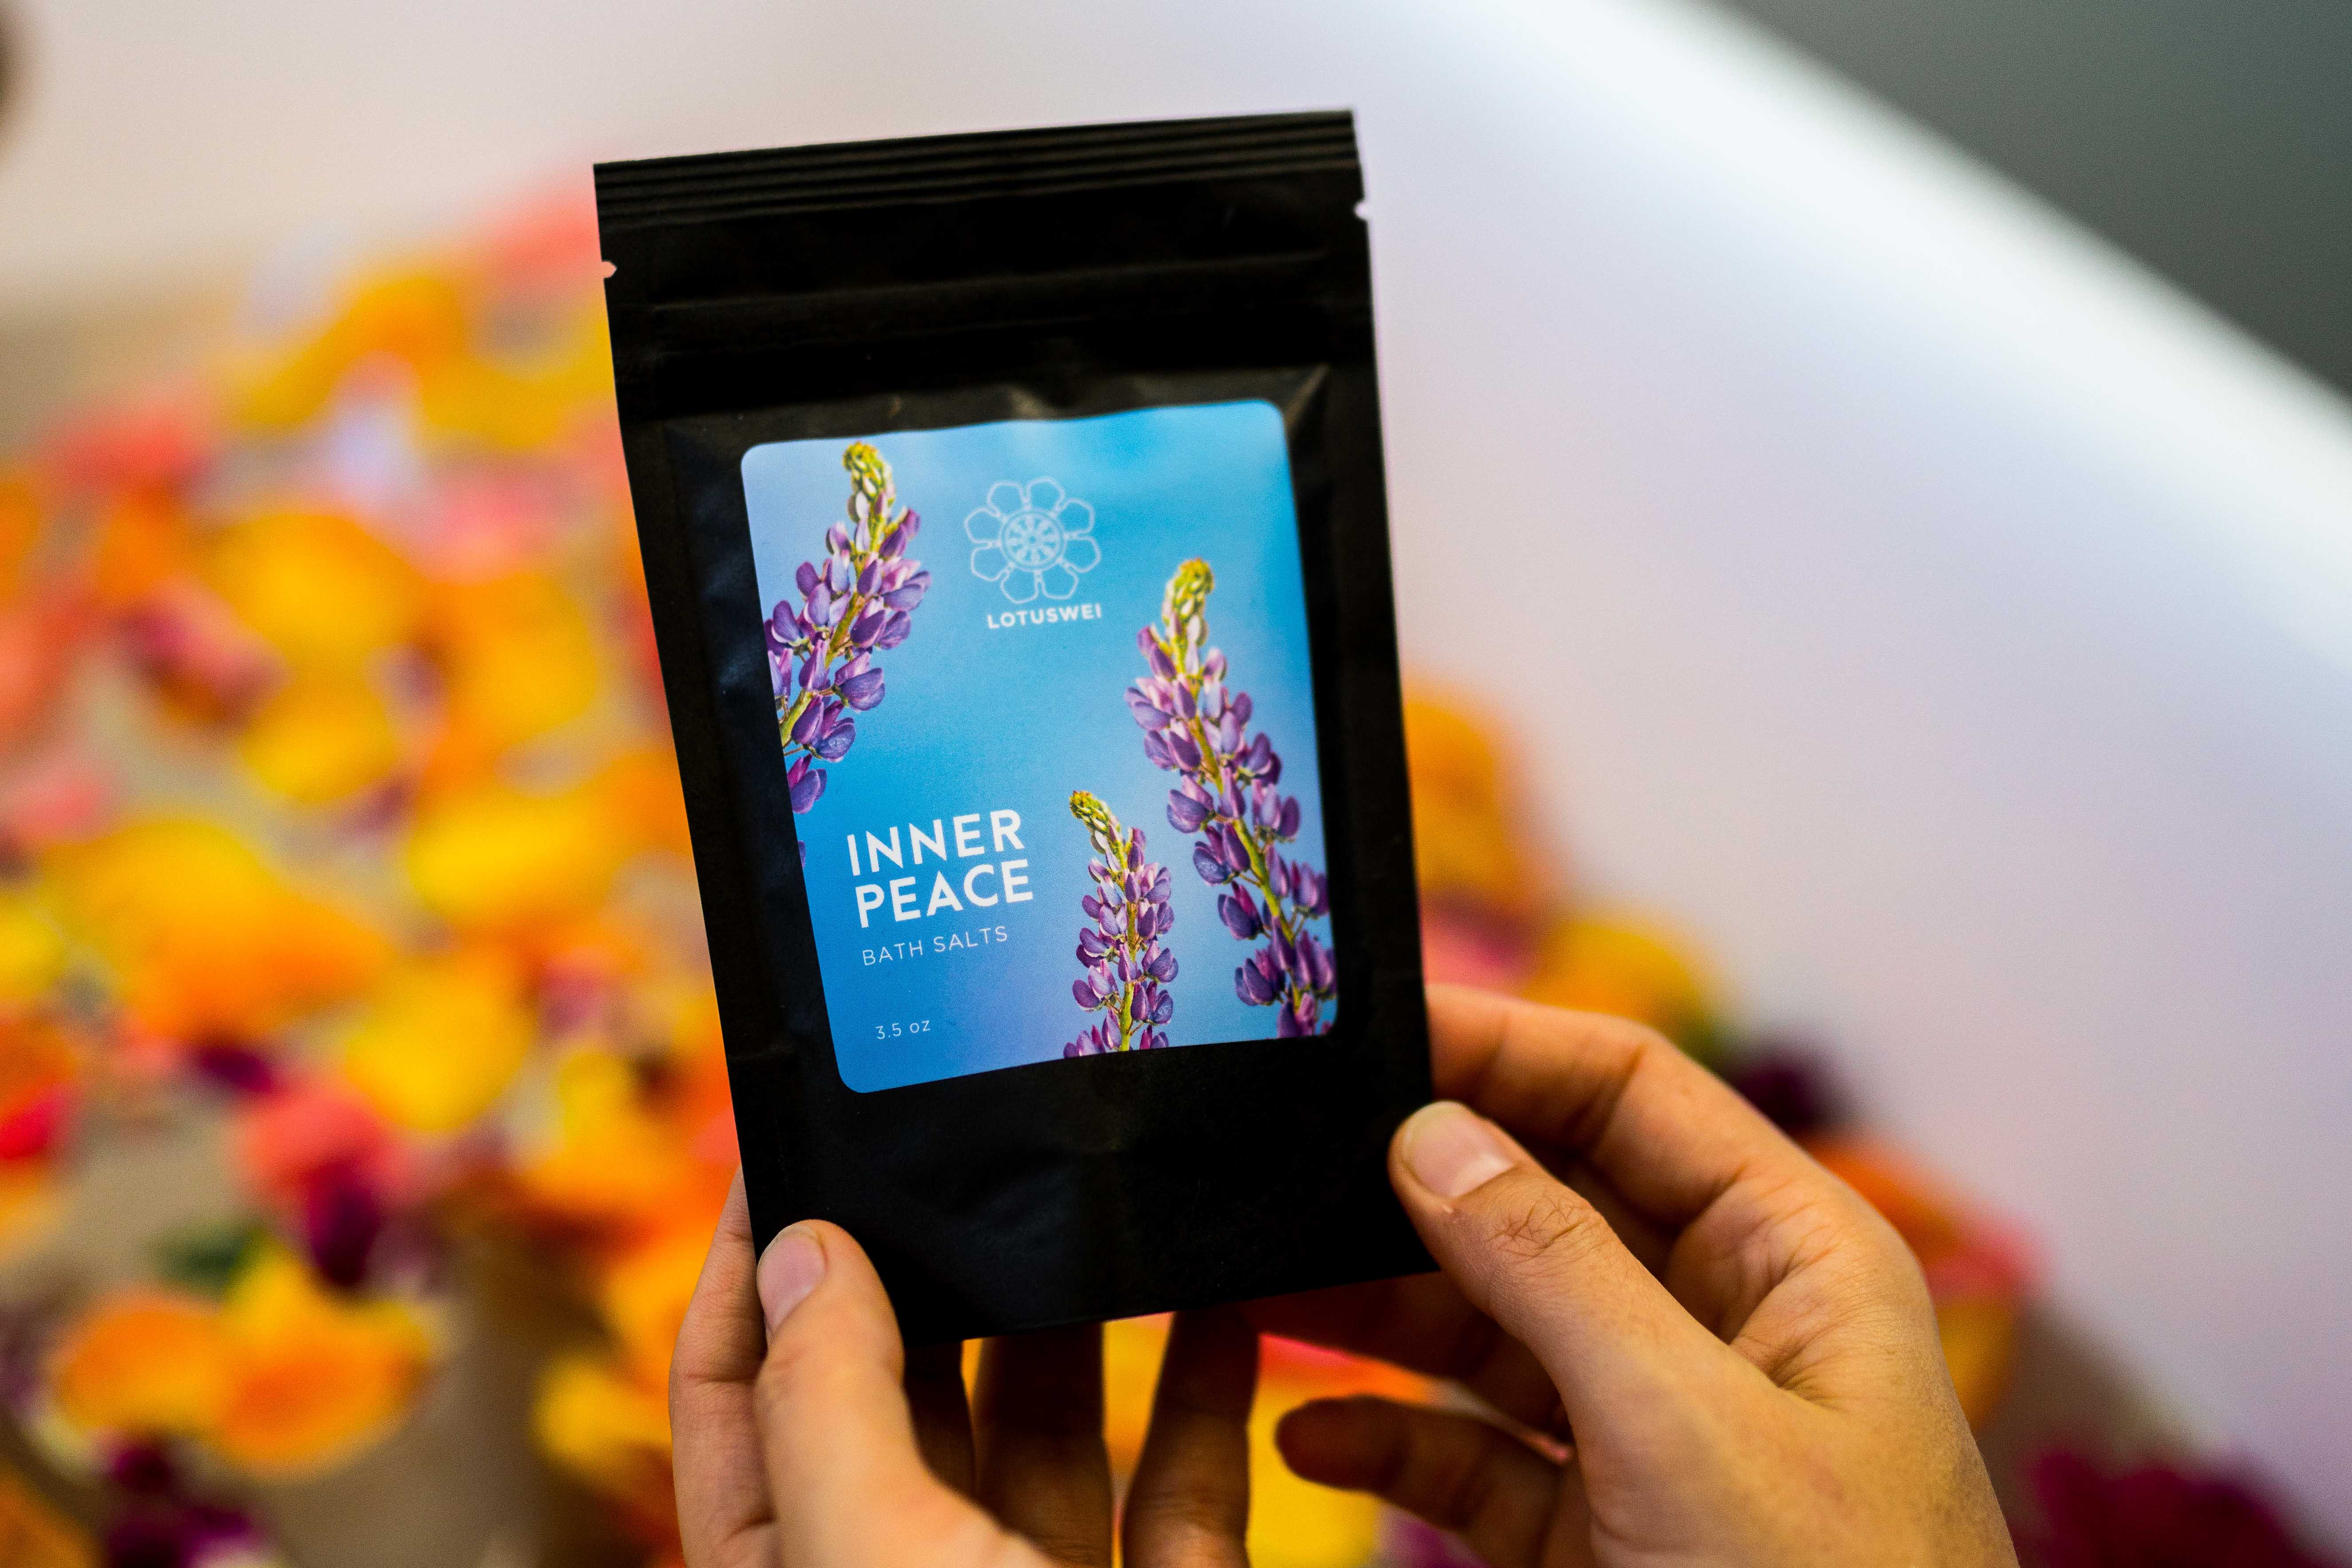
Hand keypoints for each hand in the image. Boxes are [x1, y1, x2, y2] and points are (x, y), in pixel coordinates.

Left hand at [670, 1175, 1257, 1567]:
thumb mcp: (876, 1553)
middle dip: (927, 1260)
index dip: (749, 1267)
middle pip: (897, 1391)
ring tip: (1093, 1190)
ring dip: (1070, 1310)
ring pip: (1044, 1429)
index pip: (733, 1396)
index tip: (798, 1136)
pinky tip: (1222, 1300)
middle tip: (965, 1129)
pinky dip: (1207, 1392)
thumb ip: (829, 1403)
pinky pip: (1184, 1488)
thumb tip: (801, 1248)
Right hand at [1252, 983, 2017, 1567]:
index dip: (1501, 1048)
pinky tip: (1308, 1434)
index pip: (1630, 1094)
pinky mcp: (1600, 1532)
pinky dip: (1390, 1439)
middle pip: (1544, 1201)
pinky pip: (1475, 1454)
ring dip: (1375, 1310)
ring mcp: (1657, 1431)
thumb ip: (1554, 1268)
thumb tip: (1433, 1133)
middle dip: (1411, 1187)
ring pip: (1492, 1327)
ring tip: (1253, 1288)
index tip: (1364, 1033)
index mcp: (1791, 1259)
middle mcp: (1725, 1326)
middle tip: (1277, 1163)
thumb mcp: (1687, 1428)